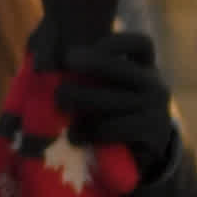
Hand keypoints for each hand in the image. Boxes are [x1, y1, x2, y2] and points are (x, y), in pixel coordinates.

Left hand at [52, 24, 179, 173]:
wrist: (140, 154)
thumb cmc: (111, 111)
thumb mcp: (106, 88)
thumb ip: (82, 71)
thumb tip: (39, 63)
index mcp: (144, 67)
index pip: (141, 44)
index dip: (114, 42)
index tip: (86, 47)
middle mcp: (155, 85)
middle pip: (120, 68)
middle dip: (90, 65)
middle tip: (62, 66)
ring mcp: (157, 110)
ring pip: (113, 101)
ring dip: (82, 101)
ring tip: (60, 104)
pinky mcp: (151, 136)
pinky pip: (115, 129)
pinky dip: (90, 132)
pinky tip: (74, 135)